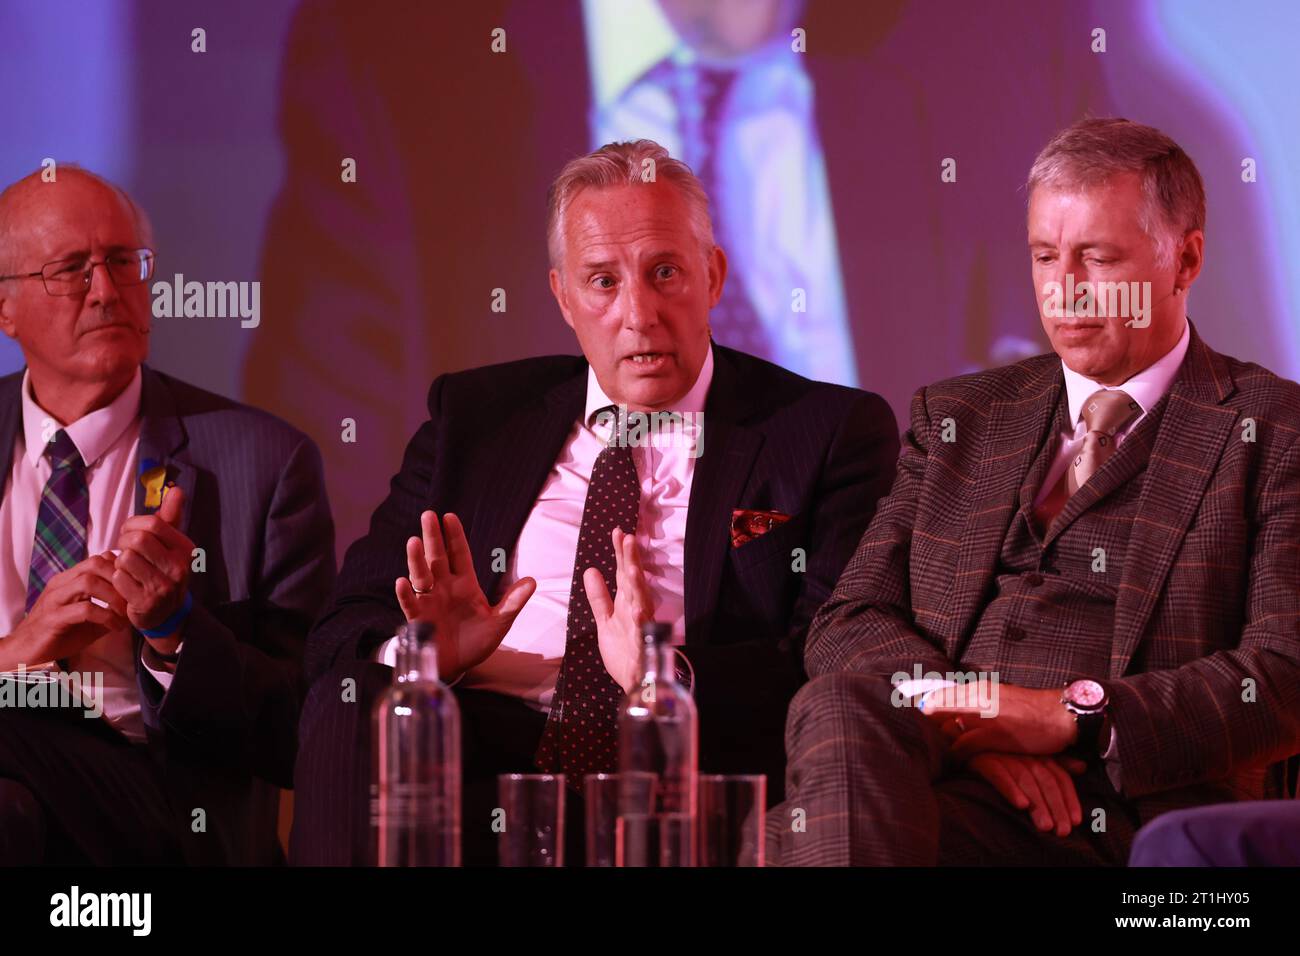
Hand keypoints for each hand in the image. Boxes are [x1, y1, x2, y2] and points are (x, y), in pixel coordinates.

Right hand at [1, 554, 128, 668]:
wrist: (25, 651)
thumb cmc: (60, 634)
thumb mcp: (91, 620)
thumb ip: (110, 609)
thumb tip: (138, 606)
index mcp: (70, 579)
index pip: (100, 558)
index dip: (122, 569)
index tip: (136, 587)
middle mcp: (62, 584)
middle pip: (95, 563)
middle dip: (119, 578)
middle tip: (133, 598)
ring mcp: (55, 599)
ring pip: (88, 581)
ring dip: (113, 596)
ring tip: (125, 613)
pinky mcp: (53, 618)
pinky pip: (84, 609)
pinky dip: (106, 616)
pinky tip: (115, 627)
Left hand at [112, 485, 193, 644]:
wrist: (165, 612)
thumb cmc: (162, 570)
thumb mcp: (171, 544)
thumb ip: (171, 517)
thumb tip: (177, 489)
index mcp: (186, 549)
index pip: (154, 523)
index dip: (133, 524)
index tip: (129, 533)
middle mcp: (179, 567)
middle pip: (137, 540)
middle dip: (124, 543)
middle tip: (125, 551)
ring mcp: (164, 586)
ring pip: (126, 558)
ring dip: (120, 562)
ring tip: (127, 568)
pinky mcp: (146, 602)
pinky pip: (119, 578)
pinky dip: (117, 578)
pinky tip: (125, 583)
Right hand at [395, 511, 534, 682]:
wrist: (458, 666)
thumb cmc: (477, 640)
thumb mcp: (499, 621)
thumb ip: (513, 602)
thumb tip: (532, 581)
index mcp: (465, 584)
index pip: (459, 554)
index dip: (454, 536)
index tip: (449, 516)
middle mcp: (444, 587)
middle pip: (437, 558)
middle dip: (433, 537)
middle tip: (428, 515)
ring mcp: (430, 601)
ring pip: (421, 576)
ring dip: (416, 560)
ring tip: (414, 542)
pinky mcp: (418, 619)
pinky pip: (410, 604)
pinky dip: (406, 594)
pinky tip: (403, 582)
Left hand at [583, 527, 652, 693]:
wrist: (635, 681)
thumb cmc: (624, 650)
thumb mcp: (605, 620)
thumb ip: (599, 596)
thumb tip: (591, 570)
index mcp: (627, 603)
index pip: (624, 573)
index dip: (621, 554)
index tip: (617, 532)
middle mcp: (636, 610)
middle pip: (634, 581)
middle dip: (632, 560)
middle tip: (628, 538)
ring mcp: (641, 628)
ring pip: (641, 601)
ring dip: (638, 583)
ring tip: (634, 566)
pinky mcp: (642, 646)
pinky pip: (643, 633)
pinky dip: (641, 621)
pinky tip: (636, 610)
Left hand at [920, 682, 1077, 757]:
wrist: (1061, 715)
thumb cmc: (1033, 711)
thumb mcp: (1001, 699)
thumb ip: (979, 703)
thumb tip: (958, 714)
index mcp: (978, 688)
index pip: (939, 695)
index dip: (924, 709)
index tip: (912, 718)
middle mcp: (977, 697)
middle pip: (936, 708)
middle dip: (924, 724)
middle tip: (914, 736)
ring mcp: (985, 715)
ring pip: (946, 726)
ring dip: (937, 740)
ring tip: (928, 751)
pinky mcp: (995, 734)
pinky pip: (964, 745)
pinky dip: (954, 754)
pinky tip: (950, 761)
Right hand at [965, 752, 1087, 836]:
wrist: (964, 739)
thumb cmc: (1002, 751)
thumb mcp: (1031, 754)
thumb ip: (1057, 762)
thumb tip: (1082, 767)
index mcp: (1038, 753)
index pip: (1059, 776)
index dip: (1069, 798)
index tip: (1075, 821)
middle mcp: (1024, 754)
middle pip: (1046, 781)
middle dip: (1056, 807)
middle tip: (1062, 831)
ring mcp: (1004, 755)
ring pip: (1027, 781)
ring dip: (1038, 804)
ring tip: (1045, 826)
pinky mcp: (984, 760)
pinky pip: (1000, 775)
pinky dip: (1011, 789)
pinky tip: (1020, 805)